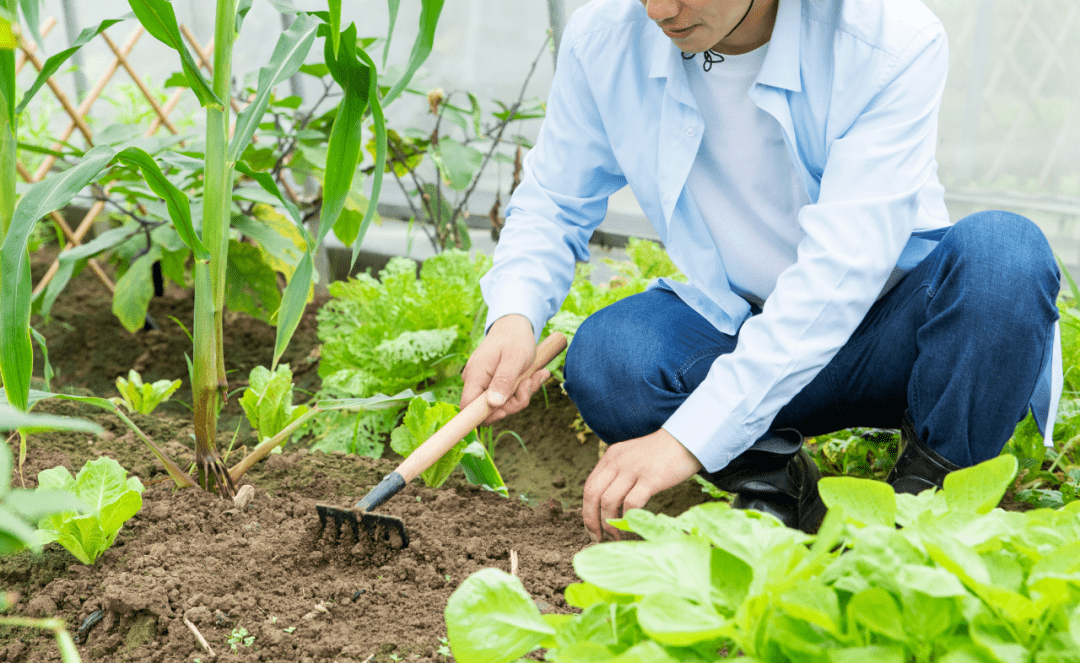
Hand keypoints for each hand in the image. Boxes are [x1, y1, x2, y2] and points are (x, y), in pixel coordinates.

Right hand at [460, 314, 548, 424]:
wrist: (515, 326)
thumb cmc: (515, 338)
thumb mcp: (514, 358)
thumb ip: (504, 380)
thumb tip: (493, 404)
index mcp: (475, 375)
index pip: (467, 407)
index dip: (484, 416)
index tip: (505, 411)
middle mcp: (476, 381)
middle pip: (490, 410)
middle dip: (514, 402)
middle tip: (530, 383)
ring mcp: (485, 384)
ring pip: (502, 405)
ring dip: (523, 394)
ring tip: (536, 375)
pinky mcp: (494, 385)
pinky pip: (508, 397)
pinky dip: (523, 390)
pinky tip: (535, 376)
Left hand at [583, 429, 702, 540]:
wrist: (687, 438)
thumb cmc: (662, 453)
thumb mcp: (632, 457)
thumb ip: (619, 475)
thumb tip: (609, 507)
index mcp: (611, 457)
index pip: (589, 486)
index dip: (587, 511)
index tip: (591, 529)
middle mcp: (617, 462)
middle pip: (593, 494)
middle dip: (592, 520)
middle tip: (597, 537)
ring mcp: (633, 469)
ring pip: (608, 501)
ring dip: (609, 523)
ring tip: (616, 536)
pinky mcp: (651, 478)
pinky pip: (632, 503)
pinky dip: (628, 518)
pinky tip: (632, 526)